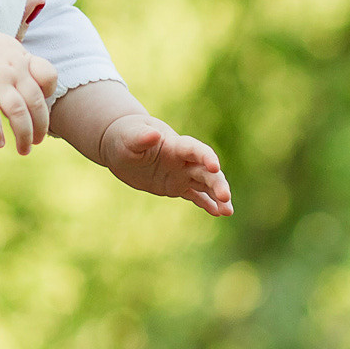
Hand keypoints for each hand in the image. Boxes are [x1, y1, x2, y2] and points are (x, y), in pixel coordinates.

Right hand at [0, 29, 57, 152]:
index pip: (48, 76)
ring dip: (23, 135)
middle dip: (40, 126)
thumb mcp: (8, 48)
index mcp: (22, 60)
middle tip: (36, 142)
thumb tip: (36, 86)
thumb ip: (23, 64)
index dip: (49, 93)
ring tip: (23, 150)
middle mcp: (12, 71)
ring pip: (17, 112)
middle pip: (35, 102)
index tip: (39, 108)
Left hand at [100, 113, 233, 215]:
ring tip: (228, 212)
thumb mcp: (129, 137)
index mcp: (175, 145)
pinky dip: (206, 203)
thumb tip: (154, 135)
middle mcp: (183, 160)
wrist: (122, 145)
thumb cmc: (125, 136)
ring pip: (205, 185)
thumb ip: (141, 137)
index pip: (195, 150)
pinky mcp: (176, 186)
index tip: (215, 167)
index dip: (206, 157)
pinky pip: (194, 195)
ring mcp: (181, 174)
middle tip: (225, 198)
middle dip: (217, 183)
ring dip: (217, 197)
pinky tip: (218, 213)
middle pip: (206, 171)